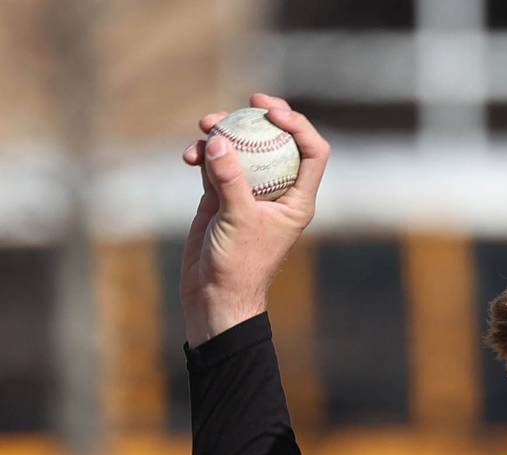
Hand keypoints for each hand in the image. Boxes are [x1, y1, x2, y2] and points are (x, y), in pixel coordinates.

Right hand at [179, 93, 330, 343]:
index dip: (299, 126)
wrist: (214, 294)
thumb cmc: (238, 265)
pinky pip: (217, 164)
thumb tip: (220, 140)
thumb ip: (231, 179)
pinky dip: (204, 154)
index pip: (313, 153)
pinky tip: (189, 156)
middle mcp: (278, 192)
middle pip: (278, 142)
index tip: (273, 113)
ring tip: (204, 126)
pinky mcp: (222, 196)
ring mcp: (249, 192)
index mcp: (297, 199)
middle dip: (260, 120)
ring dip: (224, 133)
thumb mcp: (237, 220)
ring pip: (244, 148)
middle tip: (244, 104)